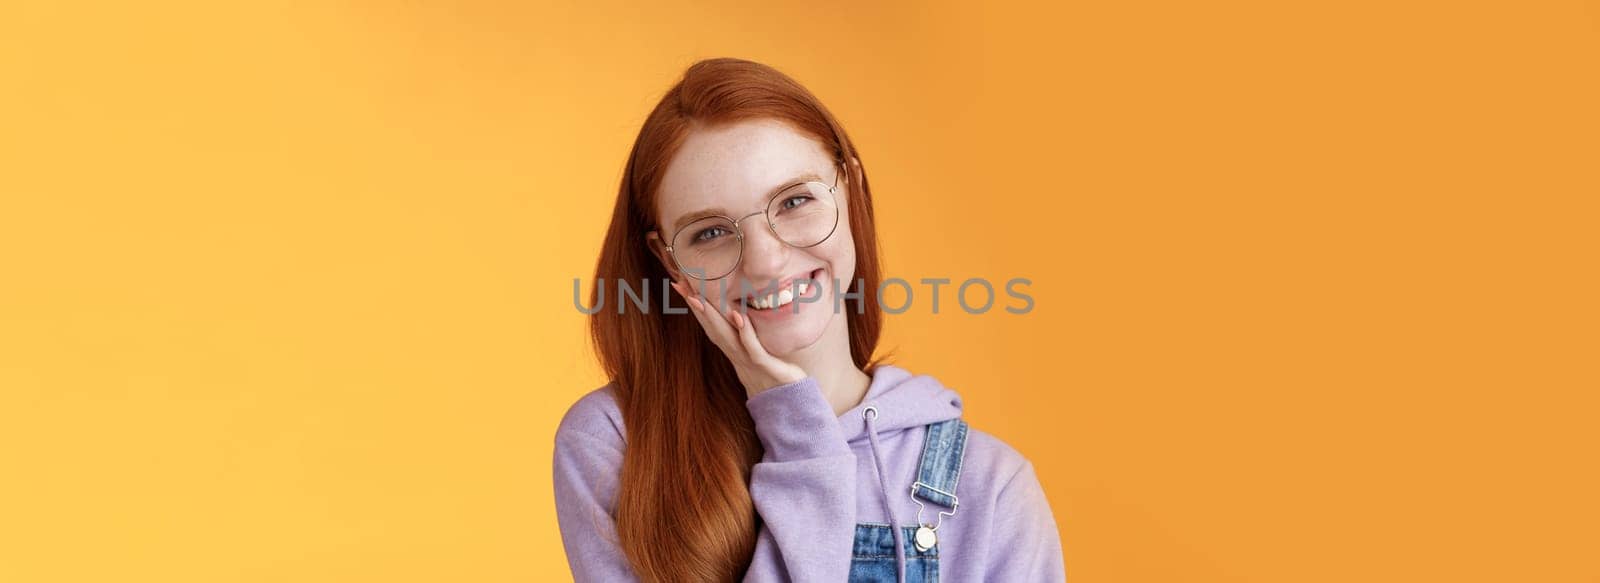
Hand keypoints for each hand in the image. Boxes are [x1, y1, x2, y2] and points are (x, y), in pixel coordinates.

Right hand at [671, 280, 806, 398]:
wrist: (786, 402)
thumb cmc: (772, 374)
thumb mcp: (754, 352)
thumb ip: (744, 335)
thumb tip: (738, 313)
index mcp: (732, 348)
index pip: (710, 324)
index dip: (695, 306)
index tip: (681, 286)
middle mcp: (736, 353)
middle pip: (712, 327)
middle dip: (696, 307)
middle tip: (680, 286)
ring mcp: (748, 359)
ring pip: (726, 336)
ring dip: (712, 317)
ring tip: (699, 298)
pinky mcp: (765, 365)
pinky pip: (752, 347)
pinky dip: (744, 332)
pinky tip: (739, 316)